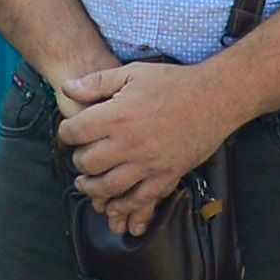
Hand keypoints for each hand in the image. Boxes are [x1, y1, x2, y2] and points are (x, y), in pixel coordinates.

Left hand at [54, 58, 245, 235]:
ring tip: (86, 183)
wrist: (214, 98)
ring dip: (91, 188)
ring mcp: (147, 164)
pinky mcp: (165, 176)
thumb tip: (67, 89)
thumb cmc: (173, 82)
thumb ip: (96, 83)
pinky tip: (112, 204)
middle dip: (78, 160)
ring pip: (107, 187)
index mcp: (116, 116)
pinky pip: (138, 200)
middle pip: (86, 163)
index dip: (65, 133)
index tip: (69, 134)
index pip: (74, 132)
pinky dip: (122, 206)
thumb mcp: (132, 73)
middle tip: (80, 156)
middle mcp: (128, 143)